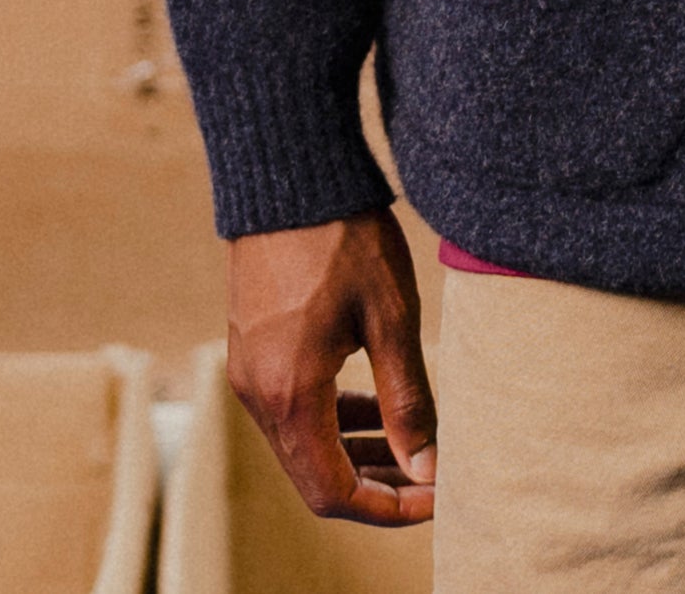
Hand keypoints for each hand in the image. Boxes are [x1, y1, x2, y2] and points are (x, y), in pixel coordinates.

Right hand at [228, 211, 437, 524]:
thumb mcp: (391, 316)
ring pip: (302, 443)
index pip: (333, 493)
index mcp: (292, 395)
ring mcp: (248, 373)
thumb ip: (408, 399)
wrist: (289, 175)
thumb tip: (428, 468)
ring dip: (354, 453)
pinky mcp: (252, 350)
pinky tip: (373, 402)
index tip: (435, 499)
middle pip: (313, 476)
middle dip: (374, 486)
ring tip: (411, 446)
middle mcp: (258, 396)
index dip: (387, 509)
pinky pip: (291, 409)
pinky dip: (331, 419)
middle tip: (430, 479)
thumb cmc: (344, 237)